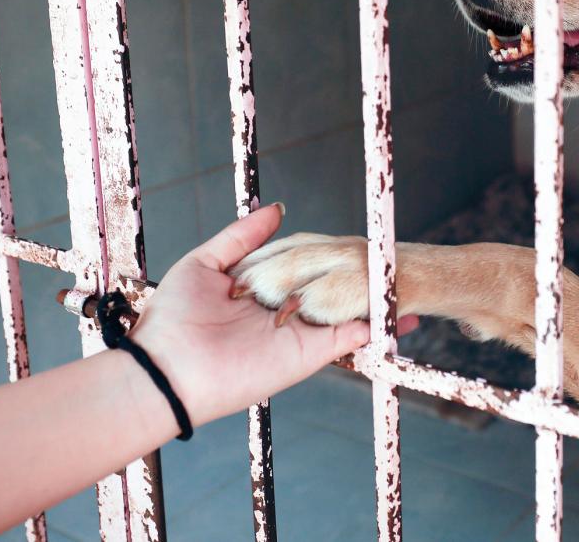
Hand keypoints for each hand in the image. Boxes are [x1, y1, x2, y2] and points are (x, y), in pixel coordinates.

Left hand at [130, 204, 417, 425]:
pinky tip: (396, 304)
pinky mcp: (309, 354)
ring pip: (349, 309)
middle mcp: (287, 310)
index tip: (363, 243)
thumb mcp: (205, 262)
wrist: (166, 369)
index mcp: (264, 289)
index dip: (334, 255)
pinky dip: (375, 322)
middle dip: (367, 277)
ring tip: (411, 276)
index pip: (308, 267)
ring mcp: (301, 333)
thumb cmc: (177, 316)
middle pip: (334, 288)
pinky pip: (349, 335)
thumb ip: (243, 237)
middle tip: (399, 258)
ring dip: (379, 297)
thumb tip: (278, 208)